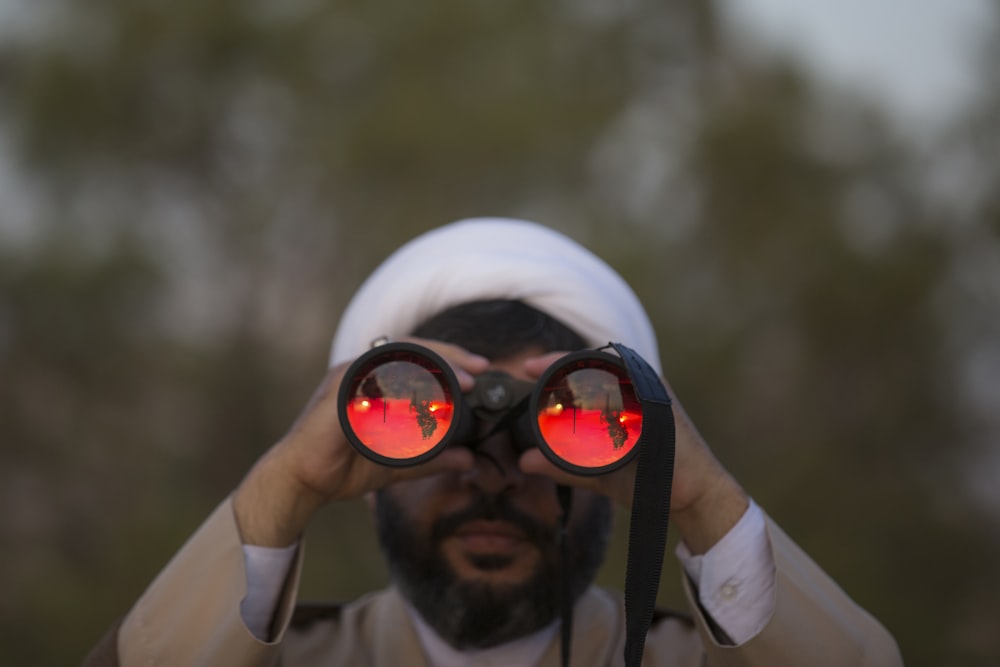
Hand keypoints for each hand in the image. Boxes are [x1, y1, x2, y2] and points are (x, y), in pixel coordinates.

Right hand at [233, 339, 489, 546]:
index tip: (480, 371)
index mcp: (374, 380)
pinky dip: (405, 387)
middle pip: (412, 348)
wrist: (302, 482)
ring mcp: (348, 378)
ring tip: (463, 383)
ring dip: (435, 367)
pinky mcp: (339, 392)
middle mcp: (361, 372)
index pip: (417, 357)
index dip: (450, 358)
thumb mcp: (398, 462)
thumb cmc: (343, 466)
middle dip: (450, 355)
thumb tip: (467, 458)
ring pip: (398, 358)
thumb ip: (431, 458)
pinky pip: (376, 381)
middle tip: (479, 370)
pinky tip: (429, 397)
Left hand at [517, 352, 748, 553]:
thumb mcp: (595, 469)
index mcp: (623, 395)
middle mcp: (638, 386)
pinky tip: (582, 390)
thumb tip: (525, 461)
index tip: (527, 368)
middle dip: (561, 362)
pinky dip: (606, 383)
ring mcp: (652, 390)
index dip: (556, 365)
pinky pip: (631, 383)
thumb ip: (562, 463)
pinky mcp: (661, 402)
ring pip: (610, 367)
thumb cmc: (646, 478)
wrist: (690, 496)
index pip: (586, 371)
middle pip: (595, 362)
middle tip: (530, 368)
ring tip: (547, 374)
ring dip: (578, 369)